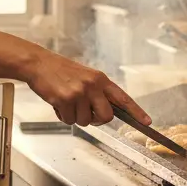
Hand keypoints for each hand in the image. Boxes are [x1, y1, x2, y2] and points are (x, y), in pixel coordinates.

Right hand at [25, 53, 150, 126]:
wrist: (39, 63)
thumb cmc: (61, 71)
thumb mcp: (85, 77)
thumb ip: (97, 93)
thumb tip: (106, 113)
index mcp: (100, 79)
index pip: (123, 98)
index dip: (137, 111)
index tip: (148, 122)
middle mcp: (93, 85)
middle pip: (106, 117)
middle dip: (96, 120)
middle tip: (84, 111)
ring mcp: (79, 92)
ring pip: (85, 121)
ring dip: (75, 116)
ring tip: (66, 101)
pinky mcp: (65, 99)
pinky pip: (69, 121)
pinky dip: (62, 116)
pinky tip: (58, 102)